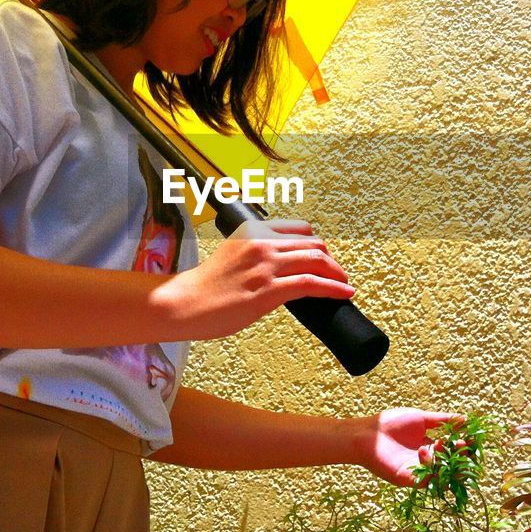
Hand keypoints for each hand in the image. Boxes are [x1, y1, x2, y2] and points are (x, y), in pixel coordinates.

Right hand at [156, 219, 353, 339]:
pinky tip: (344, 293)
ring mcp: (265, 265)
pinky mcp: (268, 290)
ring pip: (317, 260)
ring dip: (337, 273)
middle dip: (331, 259)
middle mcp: (261, 242)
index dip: (317, 244)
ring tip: (345, 284)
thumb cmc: (206, 286)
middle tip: (338, 274)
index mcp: (252, 229)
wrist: (185, 303)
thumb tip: (284, 269)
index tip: (323, 258)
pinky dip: (334, 288)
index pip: (299, 228)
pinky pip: (312, 284)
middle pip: (313, 243)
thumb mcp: (234, 255)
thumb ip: (258, 254)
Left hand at [357, 408, 465, 486]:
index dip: (464, 447)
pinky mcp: (408, 479)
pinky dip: (428, 466)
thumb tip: (465, 419)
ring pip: (441, 474)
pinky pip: (425, 480)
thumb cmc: (390, 424)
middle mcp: (427, 462)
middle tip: (464, 445)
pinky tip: (423, 449)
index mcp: (431, 447)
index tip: (472, 439)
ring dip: (446, 460)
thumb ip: (443, 420)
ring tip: (444, 444)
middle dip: (460, 456)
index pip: (453, 451)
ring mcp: (419, 472)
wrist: (368, 433)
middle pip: (451, 465)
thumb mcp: (421, 418)